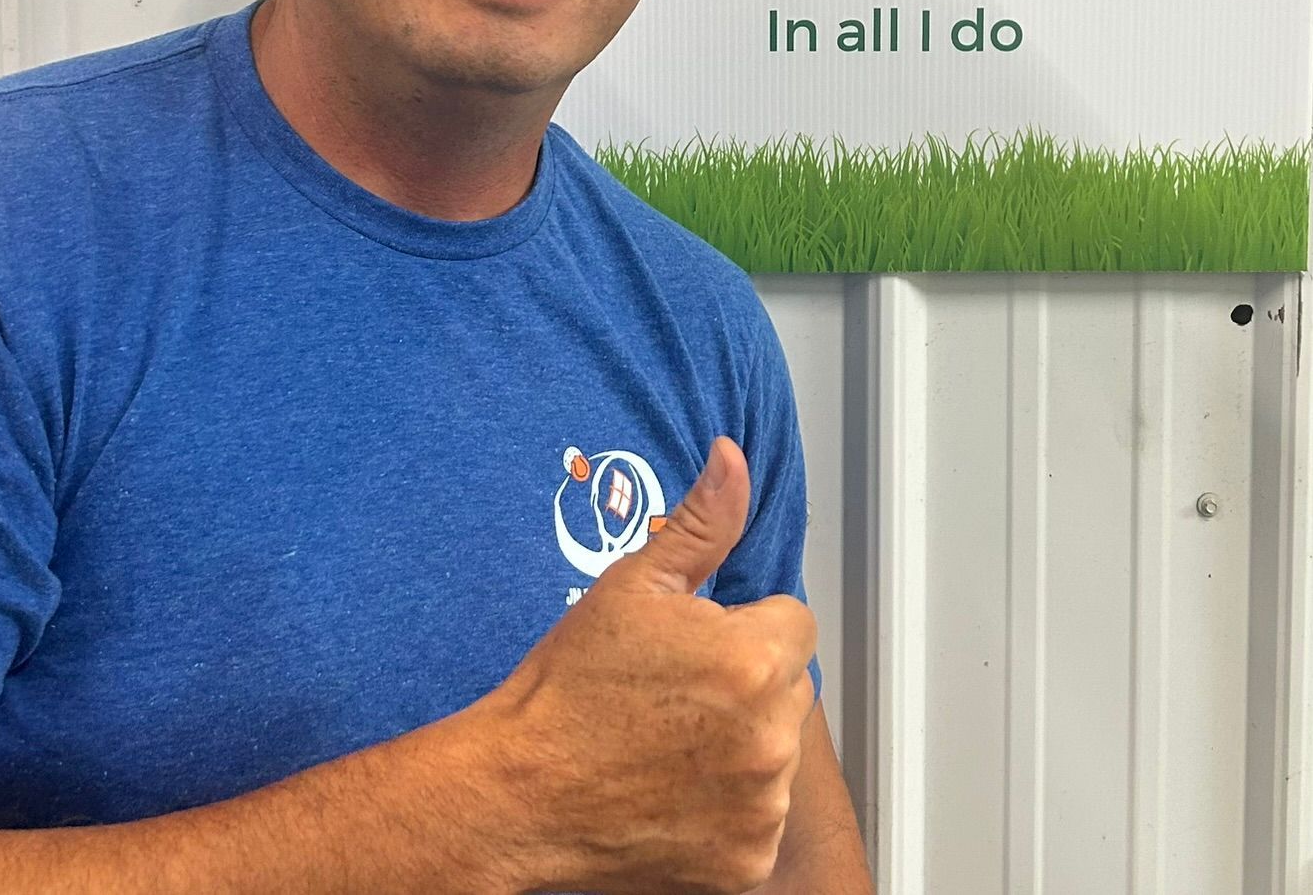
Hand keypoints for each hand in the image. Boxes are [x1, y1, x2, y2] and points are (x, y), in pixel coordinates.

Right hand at [489, 437, 817, 894]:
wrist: (519, 792)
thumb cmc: (569, 688)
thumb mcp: (634, 585)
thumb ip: (703, 523)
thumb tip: (735, 459)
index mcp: (753, 660)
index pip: (794, 622)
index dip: (743, 624)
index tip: (695, 643)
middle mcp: (771, 739)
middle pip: (787, 688)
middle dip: (746, 683)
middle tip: (673, 693)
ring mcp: (761, 809)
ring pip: (774, 754)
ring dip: (739, 747)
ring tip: (665, 743)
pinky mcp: (744, 865)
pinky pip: (758, 821)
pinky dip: (726, 811)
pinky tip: (671, 793)